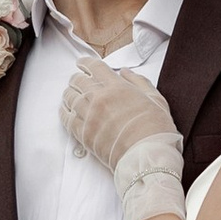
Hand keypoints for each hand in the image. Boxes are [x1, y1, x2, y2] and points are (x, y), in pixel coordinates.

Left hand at [59, 57, 176, 175]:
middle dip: (76, 78)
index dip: (85, 63)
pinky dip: (64, 111)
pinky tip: (65, 110)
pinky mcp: (83, 133)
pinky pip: (66, 118)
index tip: (81, 63)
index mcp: (117, 87)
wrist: (148, 156)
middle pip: (78, 81)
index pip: (94, 67)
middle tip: (76, 79)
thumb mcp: (155, 99)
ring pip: (69, 97)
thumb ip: (139, 82)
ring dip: (69, 93)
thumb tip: (125, 72)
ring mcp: (89, 116)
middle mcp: (99, 98)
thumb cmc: (156, 129)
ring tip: (70, 93)